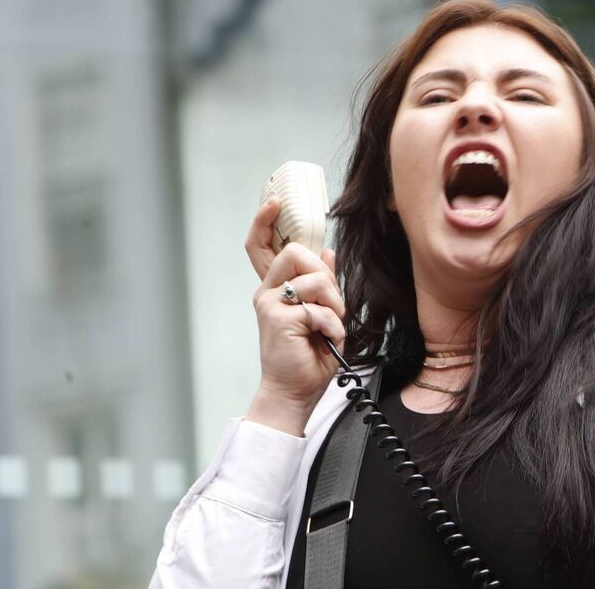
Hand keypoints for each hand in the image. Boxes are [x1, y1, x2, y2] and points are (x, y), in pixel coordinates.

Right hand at [243, 198, 345, 433]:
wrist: (295, 392)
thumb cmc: (309, 357)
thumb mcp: (323, 314)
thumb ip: (322, 284)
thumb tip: (329, 252)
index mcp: (275, 290)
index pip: (260, 247)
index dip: (264, 221)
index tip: (275, 202)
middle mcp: (266, 293)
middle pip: (295, 251)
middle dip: (325, 274)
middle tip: (332, 304)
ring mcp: (269, 304)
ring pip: (313, 278)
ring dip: (334, 302)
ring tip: (332, 325)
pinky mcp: (278, 318)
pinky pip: (317, 307)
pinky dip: (332, 324)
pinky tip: (327, 338)